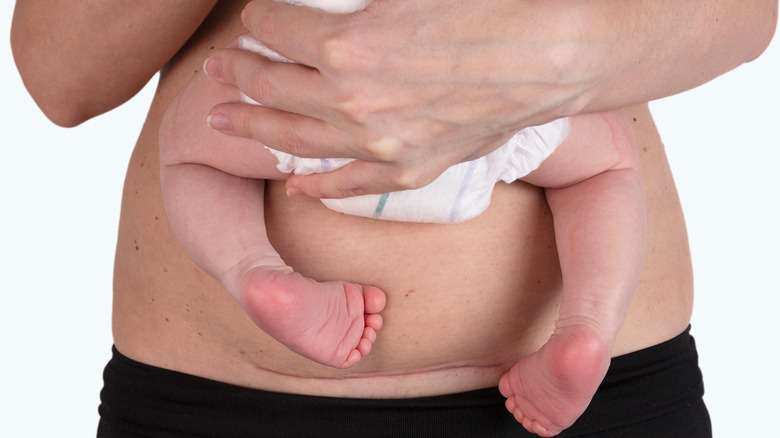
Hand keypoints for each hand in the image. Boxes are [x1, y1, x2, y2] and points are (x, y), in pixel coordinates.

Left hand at [203, 0, 607, 197]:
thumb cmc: (491, 5)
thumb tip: (324, 1)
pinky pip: (349, 183)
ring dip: (254, 126)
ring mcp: (380, 142)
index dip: (259, 18)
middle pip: (273, 85)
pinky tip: (291, 184)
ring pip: (296, 138)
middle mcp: (352, 100)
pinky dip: (316, 184)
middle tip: (216, 69)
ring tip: (223, 120)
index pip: (277, 28)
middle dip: (237, 72)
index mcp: (347, 42)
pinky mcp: (411, 167)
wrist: (556, 53)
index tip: (255, 17)